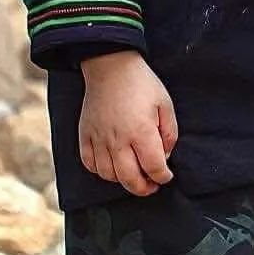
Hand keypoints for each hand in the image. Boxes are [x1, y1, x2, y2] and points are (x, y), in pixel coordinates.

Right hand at [78, 51, 177, 195]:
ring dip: (123, 181)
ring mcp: (98, 139)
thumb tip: (165, 155)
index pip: (154, 167)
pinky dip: (101, 171)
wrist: (110, 66)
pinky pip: (89, 164)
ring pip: (108, 175)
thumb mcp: (165, 104)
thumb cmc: (141, 84)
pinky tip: (112, 167)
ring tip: (133, 175)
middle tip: (152, 186)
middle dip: (144, 188)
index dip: (163, 177)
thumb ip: (169, 133)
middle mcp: (118, 140)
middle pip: (130, 179)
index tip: (167, 176)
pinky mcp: (85, 135)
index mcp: (141, 132)